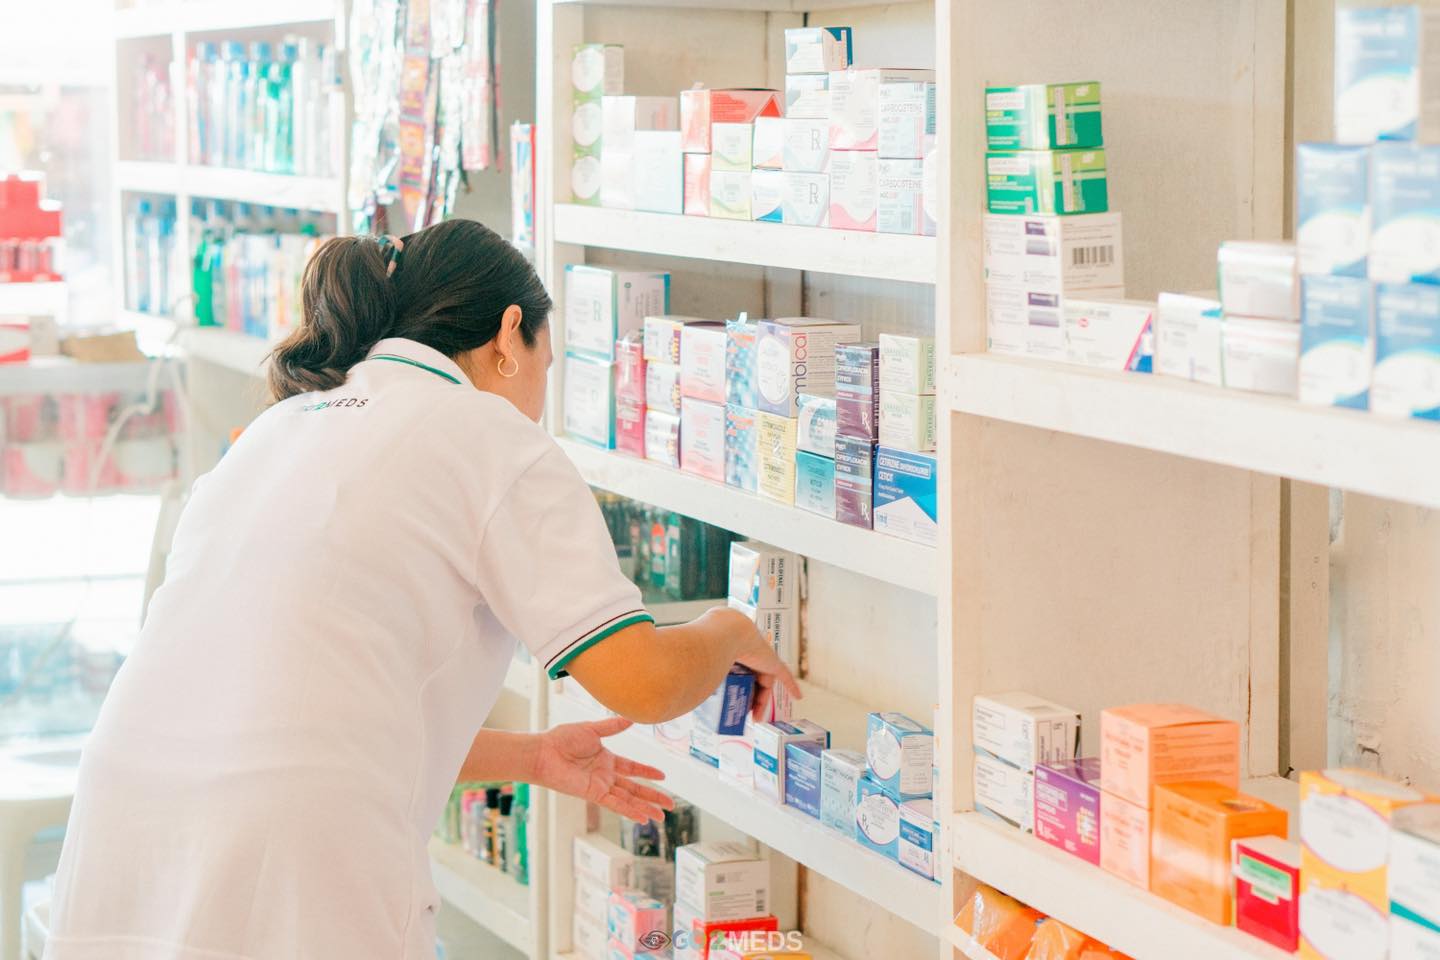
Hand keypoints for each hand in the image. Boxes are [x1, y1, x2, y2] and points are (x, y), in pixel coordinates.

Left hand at [530, 718, 675, 822]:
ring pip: (629, 800)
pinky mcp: (593, 794)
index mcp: (606, 759)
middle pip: (635, 788)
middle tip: (670, 804)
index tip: (663, 776)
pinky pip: (615, 804)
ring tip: (662, 816)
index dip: (647, 772)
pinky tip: (643, 818)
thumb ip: (612, 727)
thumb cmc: (562, 739)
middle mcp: (605, 775)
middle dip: (653, 796)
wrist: (544, 752)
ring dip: (645, 808)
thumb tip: (631, 719)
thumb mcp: (591, 729)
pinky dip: (629, 811)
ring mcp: (600, 786)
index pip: (632, 768)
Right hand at [699, 607, 803, 720]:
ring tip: (755, 717)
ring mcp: (761, 656)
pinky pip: (785, 676)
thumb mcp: (696, 662)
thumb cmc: (705, 646)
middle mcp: (746, 652)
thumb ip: (689, 675)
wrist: (723, 633)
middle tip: (741, 712)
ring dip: (761, 702)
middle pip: (749, 680)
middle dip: (746, 698)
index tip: (728, 697)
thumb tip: (676, 696)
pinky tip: (798, 697)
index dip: (733, 686)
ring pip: (763, 684)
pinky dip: (792, 686)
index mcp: (728, 650)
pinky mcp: (773, 662)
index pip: (734, 672)